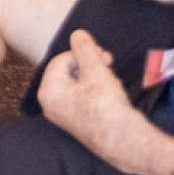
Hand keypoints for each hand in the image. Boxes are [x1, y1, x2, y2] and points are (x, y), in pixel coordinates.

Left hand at [35, 30, 142, 158]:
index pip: (62, 59)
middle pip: (68, 71)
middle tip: (109, 63)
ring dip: (95, 76)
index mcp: (48, 91)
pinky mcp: (76, 121)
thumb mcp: (96, 70)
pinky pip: (82, 96)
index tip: (104, 56)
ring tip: (112, 80)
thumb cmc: (107, 106)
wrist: (125, 140)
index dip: (84, 54)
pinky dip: (96, 89)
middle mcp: (50, 104)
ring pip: (77, 83)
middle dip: (90, 64)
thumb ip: (85, 49)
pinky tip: (111, 92)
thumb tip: (77, 34)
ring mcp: (62, 114)